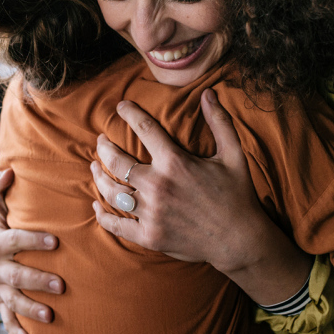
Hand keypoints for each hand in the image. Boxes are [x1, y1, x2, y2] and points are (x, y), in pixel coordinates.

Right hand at [0, 169, 64, 333]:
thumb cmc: (0, 222)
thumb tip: (7, 171)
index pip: (16, 239)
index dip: (34, 240)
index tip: (55, 241)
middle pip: (17, 275)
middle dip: (38, 280)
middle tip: (61, 285)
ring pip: (13, 300)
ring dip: (31, 308)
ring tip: (51, 315)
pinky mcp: (1, 300)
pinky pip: (8, 318)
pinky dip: (18, 332)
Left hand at [90, 89, 271, 274]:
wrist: (240, 241)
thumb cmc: (237, 195)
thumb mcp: (233, 154)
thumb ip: (219, 122)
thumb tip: (208, 92)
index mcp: (175, 162)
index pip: (144, 129)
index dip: (129, 113)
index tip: (120, 107)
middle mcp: (157, 186)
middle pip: (117, 161)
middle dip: (104, 147)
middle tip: (100, 140)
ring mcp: (151, 213)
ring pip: (112, 191)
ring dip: (98, 176)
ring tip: (93, 166)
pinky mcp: (148, 236)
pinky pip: (116, 224)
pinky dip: (102, 214)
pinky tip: (97, 204)